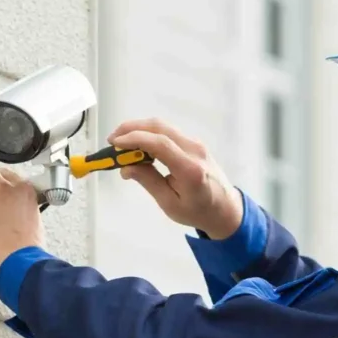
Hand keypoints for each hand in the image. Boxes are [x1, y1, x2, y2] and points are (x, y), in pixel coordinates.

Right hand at [108, 118, 242, 239]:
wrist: (225, 208)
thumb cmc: (198, 211)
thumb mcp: (169, 203)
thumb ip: (148, 181)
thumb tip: (126, 167)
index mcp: (190, 169)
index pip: (160, 144)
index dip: (135, 139)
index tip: (115, 144)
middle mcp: (194, 150)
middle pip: (160, 127)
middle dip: (132, 128)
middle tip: (112, 140)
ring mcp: (196, 144)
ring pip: (163, 126)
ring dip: (140, 130)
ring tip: (121, 143)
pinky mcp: (194, 143)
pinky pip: (168, 132)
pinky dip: (150, 134)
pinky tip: (138, 146)